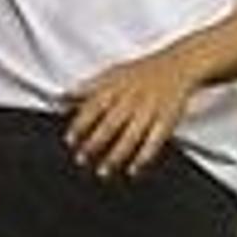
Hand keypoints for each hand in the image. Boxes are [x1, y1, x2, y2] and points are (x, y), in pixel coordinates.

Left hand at [65, 53, 200, 178]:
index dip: (79, 125)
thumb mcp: (109, 74)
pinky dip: (144, 157)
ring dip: (116, 156)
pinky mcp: (167, 120)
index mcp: (115, 88)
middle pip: (110, 125)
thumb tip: (58, 99)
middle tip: (81, 159)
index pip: (92, 107)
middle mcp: (131, 100)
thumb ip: (84, 89)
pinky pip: (155, 141)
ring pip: (131, 137)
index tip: (69, 140)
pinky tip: (134, 169)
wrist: (178, 65)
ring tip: (103, 171)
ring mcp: (150, 110)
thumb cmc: (140, 73)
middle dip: (94, 144)